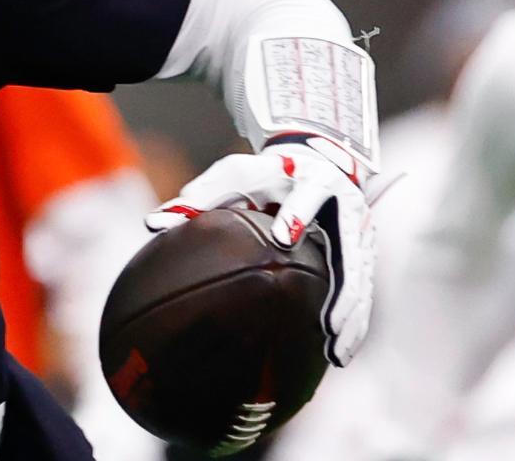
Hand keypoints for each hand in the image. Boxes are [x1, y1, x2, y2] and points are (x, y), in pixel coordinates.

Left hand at [144, 133, 375, 366]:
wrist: (316, 159)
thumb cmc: (266, 173)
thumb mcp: (234, 175)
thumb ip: (198, 197)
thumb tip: (152, 224)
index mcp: (310, 181)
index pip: (308, 195)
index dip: (297, 212)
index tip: (285, 236)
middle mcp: (343, 208)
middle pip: (349, 248)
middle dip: (341, 287)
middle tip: (327, 322)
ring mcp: (358, 233)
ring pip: (360, 278)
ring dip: (352, 316)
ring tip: (335, 352)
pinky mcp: (363, 252)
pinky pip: (361, 291)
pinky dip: (355, 321)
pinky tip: (338, 354)